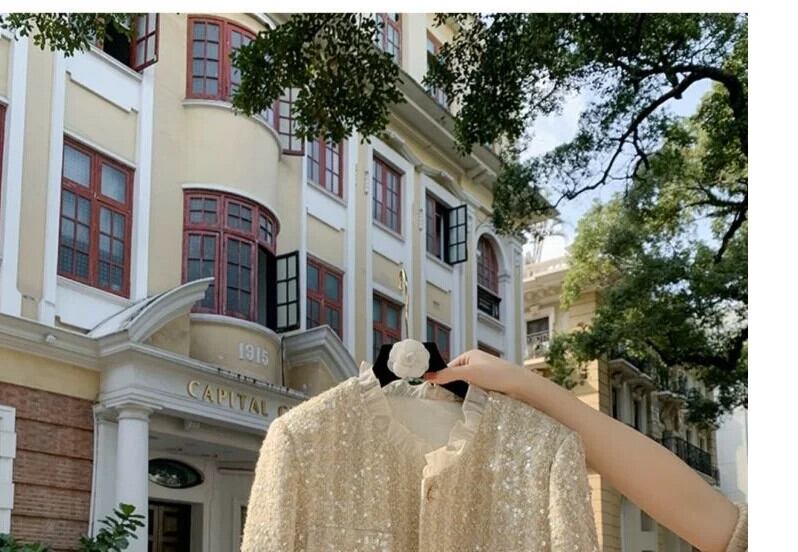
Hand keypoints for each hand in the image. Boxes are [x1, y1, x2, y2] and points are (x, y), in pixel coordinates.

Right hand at [423, 349, 537, 402]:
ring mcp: (484, 374)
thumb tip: (428, 376)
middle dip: (453, 386)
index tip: (435, 390)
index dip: (443, 377)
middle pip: (457, 376)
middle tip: (446, 398)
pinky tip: (471, 402)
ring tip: (459, 401)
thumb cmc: (497, 374)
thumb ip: (448, 374)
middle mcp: (477, 363)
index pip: (450, 366)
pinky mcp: (490, 385)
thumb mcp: (469, 373)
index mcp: (470, 355)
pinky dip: (472, 396)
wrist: (520, 385)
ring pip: (466, 385)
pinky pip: (475, 391)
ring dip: (463, 392)